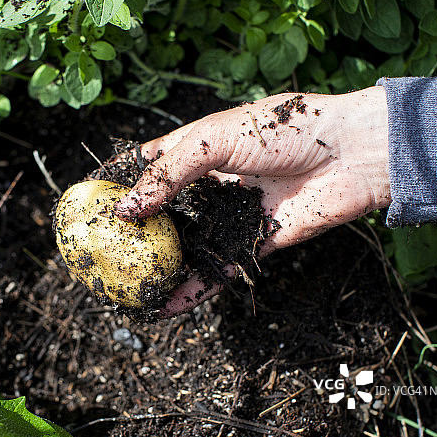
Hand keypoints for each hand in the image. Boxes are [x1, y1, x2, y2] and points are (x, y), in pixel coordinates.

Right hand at [114, 86, 390, 316]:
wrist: (352, 155)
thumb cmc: (287, 130)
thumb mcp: (215, 140)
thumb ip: (169, 175)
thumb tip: (126, 211)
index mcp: (197, 149)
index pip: (147, 166)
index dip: (117, 182)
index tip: (85, 202)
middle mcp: (210, 184)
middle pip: (162, 212)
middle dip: (133, 233)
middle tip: (100, 255)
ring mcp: (230, 215)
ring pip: (186, 246)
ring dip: (159, 267)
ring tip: (127, 289)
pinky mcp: (253, 243)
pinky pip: (217, 270)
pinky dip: (193, 290)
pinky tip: (166, 306)